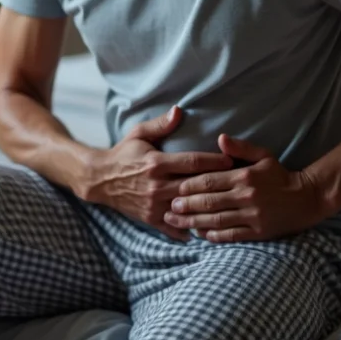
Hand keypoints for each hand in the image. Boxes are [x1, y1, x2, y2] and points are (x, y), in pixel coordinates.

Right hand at [83, 106, 235, 240]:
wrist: (100, 179)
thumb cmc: (124, 153)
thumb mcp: (138, 134)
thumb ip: (160, 124)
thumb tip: (179, 110)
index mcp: (156, 163)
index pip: (192, 162)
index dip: (214, 161)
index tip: (232, 159)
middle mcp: (156, 186)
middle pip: (194, 187)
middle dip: (218, 185)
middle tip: (240, 183)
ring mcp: (154, 205)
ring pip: (188, 208)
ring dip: (208, 208)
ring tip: (230, 207)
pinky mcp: (151, 218)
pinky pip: (175, 227)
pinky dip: (192, 229)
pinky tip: (209, 228)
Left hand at [163, 134, 327, 242]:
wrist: (307, 198)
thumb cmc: (280, 175)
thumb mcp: (263, 155)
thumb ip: (240, 147)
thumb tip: (220, 138)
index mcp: (244, 176)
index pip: (210, 181)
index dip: (189, 186)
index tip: (174, 189)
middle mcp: (246, 196)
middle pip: (209, 201)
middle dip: (186, 205)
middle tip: (169, 208)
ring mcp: (252, 215)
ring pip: (216, 220)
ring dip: (194, 222)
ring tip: (177, 222)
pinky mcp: (258, 232)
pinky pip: (231, 235)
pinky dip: (214, 236)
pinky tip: (200, 235)